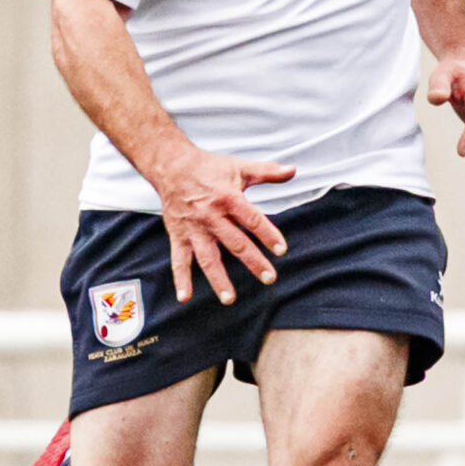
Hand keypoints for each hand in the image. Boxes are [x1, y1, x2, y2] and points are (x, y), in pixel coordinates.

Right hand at [150, 148, 294, 304]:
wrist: (171, 166)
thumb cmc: (209, 168)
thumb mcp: (240, 167)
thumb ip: (267, 171)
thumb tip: (293, 170)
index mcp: (228, 199)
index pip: (251, 219)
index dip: (267, 234)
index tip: (281, 250)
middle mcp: (211, 217)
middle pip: (235, 243)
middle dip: (253, 262)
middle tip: (269, 278)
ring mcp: (194, 229)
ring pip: (207, 258)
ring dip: (218, 279)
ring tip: (230, 299)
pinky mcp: (178, 236)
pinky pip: (178, 260)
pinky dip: (181, 279)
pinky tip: (184, 297)